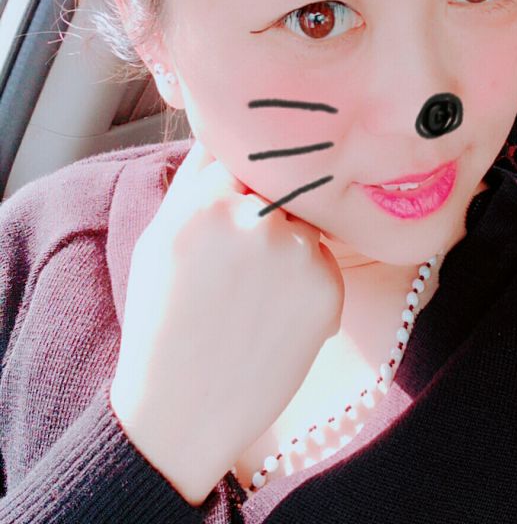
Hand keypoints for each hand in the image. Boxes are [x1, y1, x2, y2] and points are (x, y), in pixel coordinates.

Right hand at [109, 140, 344, 505]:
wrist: (184, 408)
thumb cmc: (163, 320)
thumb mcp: (159, 239)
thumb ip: (194, 183)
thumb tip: (226, 139)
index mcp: (204, 203)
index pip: (241, 154)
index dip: (240, 177)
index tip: (235, 202)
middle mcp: (255, 220)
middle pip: (279, 185)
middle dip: (267, 208)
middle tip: (244, 259)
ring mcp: (296, 253)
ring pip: (304, 223)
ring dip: (289, 245)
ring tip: (256, 295)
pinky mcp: (327, 287)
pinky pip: (323, 261)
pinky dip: (308, 281)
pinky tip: (277, 316)